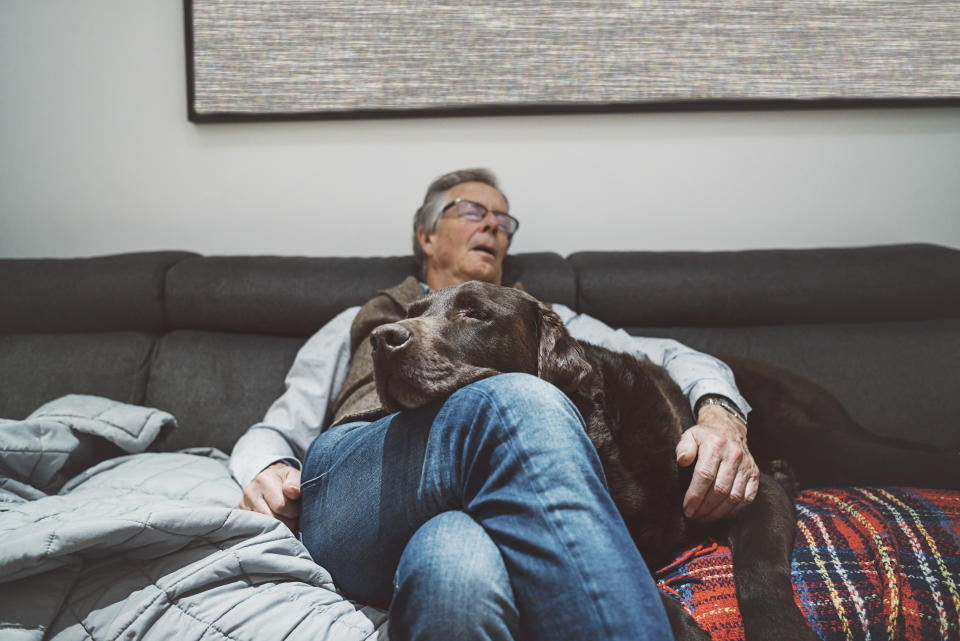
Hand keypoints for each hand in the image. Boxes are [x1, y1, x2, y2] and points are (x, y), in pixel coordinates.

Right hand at [237, 462, 300, 531]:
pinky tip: (273, 524)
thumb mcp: (292, 475)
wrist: (265, 479)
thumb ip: (296, 482)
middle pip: (272, 518)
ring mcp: (243, 505)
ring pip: (264, 527)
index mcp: (264, 480)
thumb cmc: (283, 480)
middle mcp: (250, 492)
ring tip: (284, 519)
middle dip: (287, 521)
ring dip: (278, 527)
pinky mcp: (240, 515)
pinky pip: (256, 530)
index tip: (298, 508)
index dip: (294, 511)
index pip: (281, 506)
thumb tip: (293, 492)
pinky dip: (268, 530)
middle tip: (293, 516)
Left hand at [676, 404, 758, 521]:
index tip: (686, 509)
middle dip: (705, 508)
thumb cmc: (705, 436)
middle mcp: (734, 455)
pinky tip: (721, 514)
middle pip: (720, 489)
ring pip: (734, 496)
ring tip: (704, 518)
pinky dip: (734, 510)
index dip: (695, 496)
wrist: (729, 428)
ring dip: (718, 512)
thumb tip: (682, 460)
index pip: (704, 476)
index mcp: (716, 445)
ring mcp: (747, 465)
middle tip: (694, 517)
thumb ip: (683, 447)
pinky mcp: (755, 474)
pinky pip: (747, 497)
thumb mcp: (690, 436)